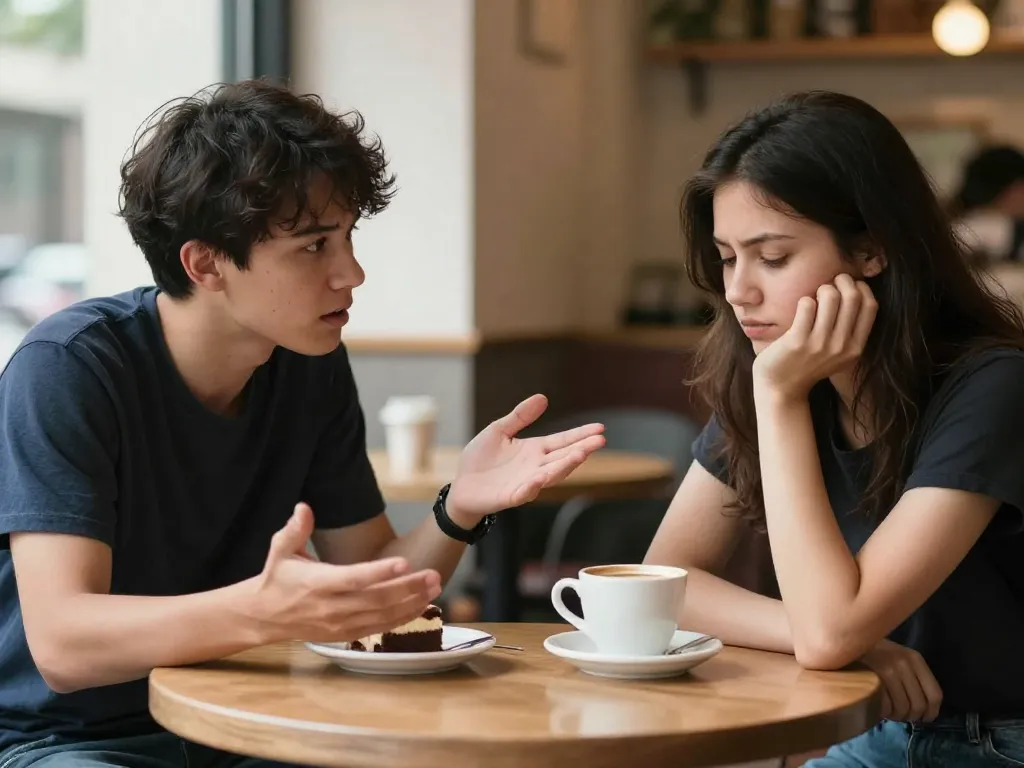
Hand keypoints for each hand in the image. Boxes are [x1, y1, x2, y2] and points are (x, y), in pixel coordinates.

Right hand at [247, 503, 441, 643]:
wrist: (263, 617)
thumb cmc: (276, 578)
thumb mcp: (279, 550)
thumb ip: (295, 529)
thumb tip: (304, 507)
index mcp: (316, 583)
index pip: (352, 578)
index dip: (379, 572)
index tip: (404, 562)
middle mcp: (330, 606)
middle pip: (375, 599)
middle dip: (408, 588)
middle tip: (433, 574)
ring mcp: (339, 624)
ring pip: (382, 616)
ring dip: (412, 603)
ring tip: (435, 586)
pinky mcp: (345, 634)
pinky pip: (379, 628)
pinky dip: (402, 618)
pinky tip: (421, 605)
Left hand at [446, 394, 605, 524]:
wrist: (462, 486)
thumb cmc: (481, 459)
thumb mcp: (499, 430)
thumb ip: (520, 416)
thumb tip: (543, 397)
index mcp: (534, 450)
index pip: (563, 441)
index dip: (581, 435)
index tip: (600, 428)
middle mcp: (536, 467)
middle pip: (564, 457)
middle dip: (582, 449)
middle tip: (600, 440)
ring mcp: (526, 482)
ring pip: (551, 475)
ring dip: (566, 466)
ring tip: (580, 454)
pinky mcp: (511, 496)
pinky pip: (525, 492)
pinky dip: (533, 486)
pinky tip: (541, 477)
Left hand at [751, 273, 876, 400]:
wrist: (781, 389)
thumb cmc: (807, 365)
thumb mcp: (838, 354)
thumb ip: (849, 331)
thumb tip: (855, 292)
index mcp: (855, 348)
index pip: (871, 306)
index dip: (861, 288)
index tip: (849, 285)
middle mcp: (841, 346)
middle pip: (852, 297)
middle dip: (841, 281)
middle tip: (829, 283)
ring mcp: (820, 344)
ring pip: (831, 296)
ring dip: (822, 288)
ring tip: (814, 296)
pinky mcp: (798, 341)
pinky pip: (807, 305)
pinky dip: (804, 300)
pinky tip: (801, 309)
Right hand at [858, 639, 942, 722]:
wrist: (848, 638)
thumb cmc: (875, 651)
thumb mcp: (899, 657)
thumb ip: (912, 676)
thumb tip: (923, 708)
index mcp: (915, 659)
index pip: (935, 695)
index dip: (931, 712)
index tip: (923, 719)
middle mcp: (904, 663)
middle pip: (919, 705)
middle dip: (910, 716)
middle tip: (901, 717)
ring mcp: (888, 669)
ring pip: (902, 707)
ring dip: (896, 716)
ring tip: (889, 713)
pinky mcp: (872, 675)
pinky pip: (885, 705)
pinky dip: (884, 712)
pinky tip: (879, 709)